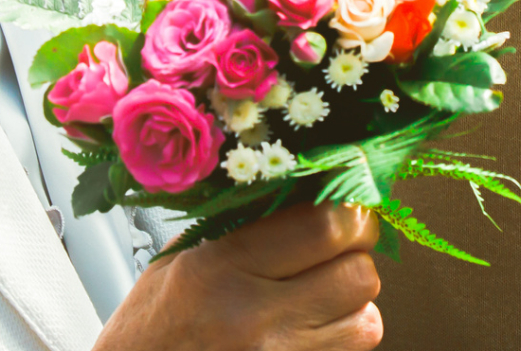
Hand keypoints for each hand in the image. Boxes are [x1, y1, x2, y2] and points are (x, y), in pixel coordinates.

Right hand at [95, 204, 382, 350]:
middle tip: (340, 245)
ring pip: (366, 321)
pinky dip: (342, 333)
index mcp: (220, 269)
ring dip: (354, 301)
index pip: (324, 228)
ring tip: (324, 290)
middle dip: (358, 254)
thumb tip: (312, 188)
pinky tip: (312, 323)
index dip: (349, 210)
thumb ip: (245, 224)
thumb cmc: (153, 321)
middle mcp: (253, 318)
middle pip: (358, 275)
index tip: (344, 202)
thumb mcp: (183, 256)